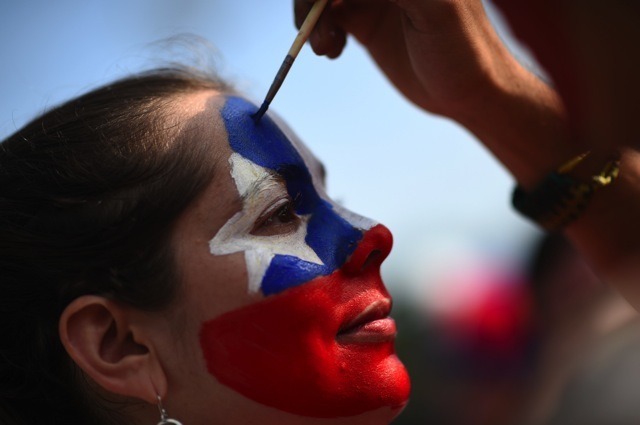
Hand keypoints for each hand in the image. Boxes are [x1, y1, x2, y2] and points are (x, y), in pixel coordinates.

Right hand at [294, 0, 518, 116]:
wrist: (469, 92)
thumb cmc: (465, 50)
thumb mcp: (436, 8)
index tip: (325, 6)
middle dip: (314, 0)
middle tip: (311, 27)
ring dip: (312, 16)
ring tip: (324, 48)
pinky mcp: (365, 20)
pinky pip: (327, 15)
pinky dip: (318, 30)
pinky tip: (331, 50)